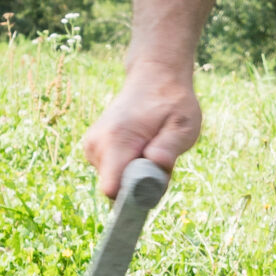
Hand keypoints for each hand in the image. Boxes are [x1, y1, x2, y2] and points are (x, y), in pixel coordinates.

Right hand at [83, 57, 203, 198]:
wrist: (153, 77)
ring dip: (137, 176)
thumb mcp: (183, 124)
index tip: (154, 185)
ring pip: (116, 183)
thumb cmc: (172, 102)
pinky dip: (129, 168)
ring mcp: (92, 147)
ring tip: (152, 148)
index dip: (135, 198)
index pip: (111, 189)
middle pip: (117, 190)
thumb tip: (156, 163)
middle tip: (161, 159)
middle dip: (141, 185)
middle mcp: (97, 145)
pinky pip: (113, 173)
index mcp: (116, 140)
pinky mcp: (93, 149)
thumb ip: (170, 146)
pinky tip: (141, 148)